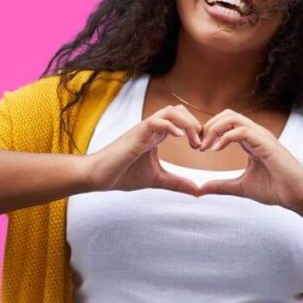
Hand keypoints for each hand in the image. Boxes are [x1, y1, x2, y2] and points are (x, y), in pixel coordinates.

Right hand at [86, 105, 204, 197]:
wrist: (98, 176)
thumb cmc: (122, 175)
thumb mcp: (157, 180)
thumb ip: (177, 183)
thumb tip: (198, 191)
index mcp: (157, 135)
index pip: (182, 120)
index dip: (196, 130)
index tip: (203, 148)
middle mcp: (152, 128)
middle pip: (179, 110)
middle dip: (196, 124)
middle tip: (201, 145)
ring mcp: (143, 129)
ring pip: (171, 111)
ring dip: (187, 124)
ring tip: (194, 142)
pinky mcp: (136, 134)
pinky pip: (156, 121)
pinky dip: (170, 126)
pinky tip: (179, 138)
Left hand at [196, 109, 302, 208]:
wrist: (298, 197)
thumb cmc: (275, 189)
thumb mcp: (240, 187)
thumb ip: (221, 186)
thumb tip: (200, 189)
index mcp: (250, 140)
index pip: (226, 123)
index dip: (209, 131)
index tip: (198, 148)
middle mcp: (256, 134)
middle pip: (227, 115)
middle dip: (208, 126)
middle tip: (198, 145)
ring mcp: (262, 137)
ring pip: (233, 117)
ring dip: (214, 129)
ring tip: (205, 147)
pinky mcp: (266, 144)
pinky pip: (243, 130)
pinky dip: (226, 137)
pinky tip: (216, 150)